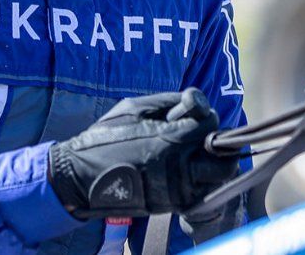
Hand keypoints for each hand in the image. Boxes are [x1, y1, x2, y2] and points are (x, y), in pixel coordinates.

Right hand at [47, 88, 237, 219]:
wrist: (81, 177)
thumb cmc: (106, 137)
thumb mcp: (134, 107)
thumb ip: (169, 100)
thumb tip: (195, 99)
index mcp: (170, 138)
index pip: (210, 123)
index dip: (203, 116)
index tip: (190, 115)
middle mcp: (178, 166)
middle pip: (223, 157)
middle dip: (216, 144)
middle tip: (200, 138)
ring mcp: (176, 188)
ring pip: (217, 178)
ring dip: (210, 164)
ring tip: (193, 155)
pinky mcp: (171, 204)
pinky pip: (201, 193)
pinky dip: (199, 181)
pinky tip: (181, 170)